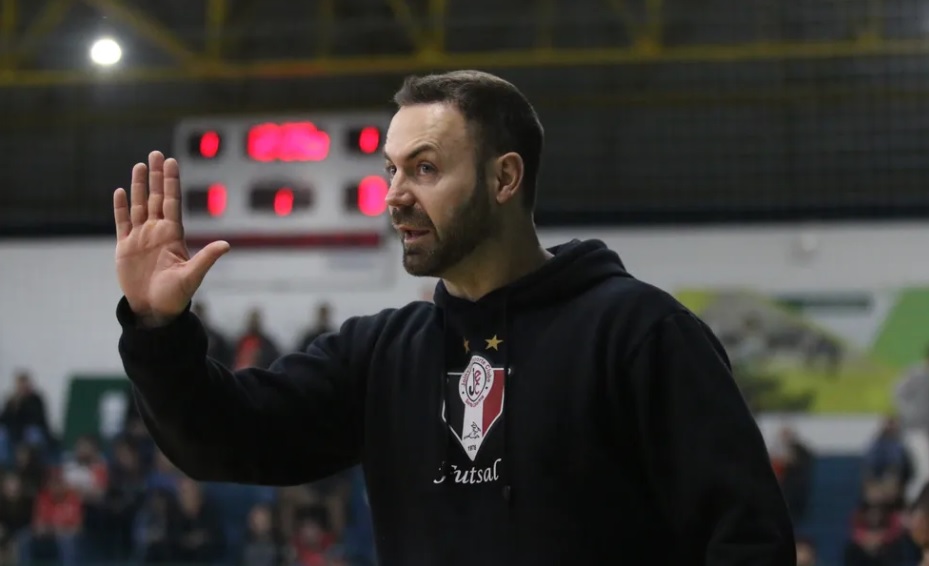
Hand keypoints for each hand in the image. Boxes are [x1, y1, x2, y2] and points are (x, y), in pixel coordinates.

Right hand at [114, 151, 229, 326]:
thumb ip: (206, 258)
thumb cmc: (176, 295)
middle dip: (155, 176)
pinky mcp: (125, 248)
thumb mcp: (192, 276)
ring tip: (139, 165)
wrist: (154, 310)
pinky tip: (120, 191)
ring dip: (137, 186)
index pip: (172, 201)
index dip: (171, 182)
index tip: (171, 161)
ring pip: (139, 205)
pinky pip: (122, 222)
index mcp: (173, 234)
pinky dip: (121, 207)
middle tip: (155, 153)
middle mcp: (157, 231)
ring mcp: (140, 238)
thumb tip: (226, 245)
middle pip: (155, 197)